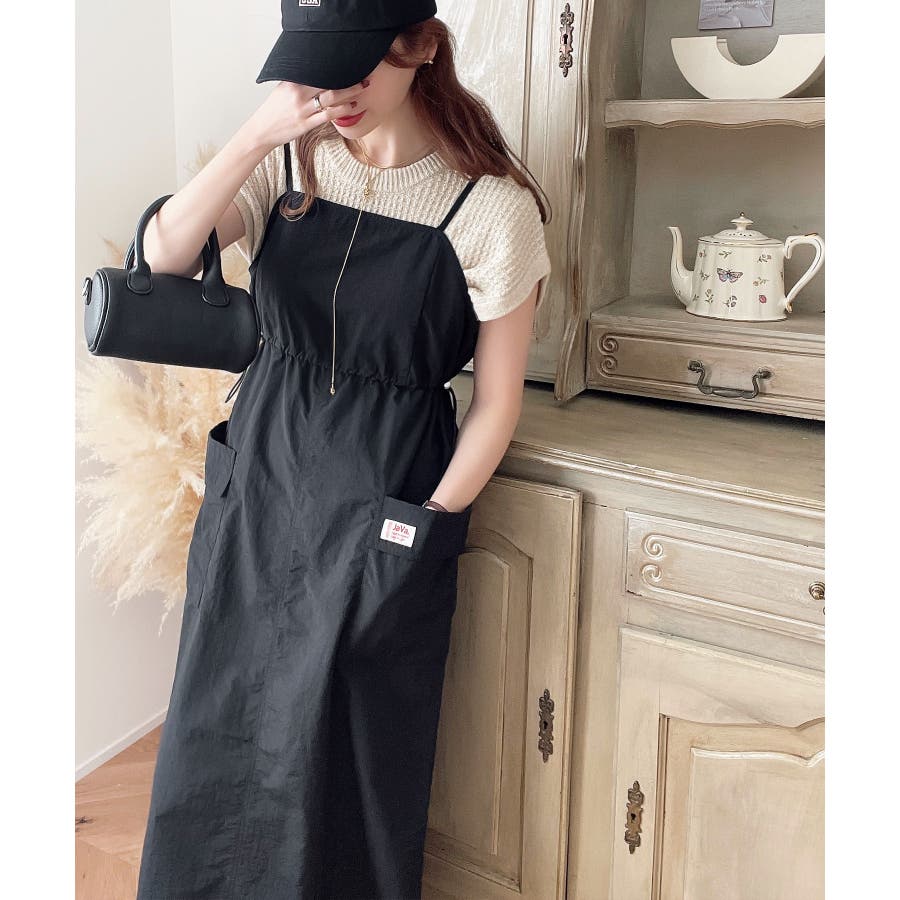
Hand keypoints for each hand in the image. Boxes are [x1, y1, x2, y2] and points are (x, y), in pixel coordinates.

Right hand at [243, 79, 369, 151]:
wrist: (262, 130)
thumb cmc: (273, 111)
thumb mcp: (282, 89)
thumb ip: (297, 81)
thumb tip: (313, 72)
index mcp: (292, 81)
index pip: (318, 70)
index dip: (335, 67)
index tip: (349, 63)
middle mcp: (298, 93)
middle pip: (328, 81)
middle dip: (347, 78)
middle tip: (362, 74)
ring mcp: (303, 109)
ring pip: (331, 97)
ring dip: (349, 92)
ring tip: (361, 88)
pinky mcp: (306, 124)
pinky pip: (327, 115)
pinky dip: (341, 110)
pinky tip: (351, 106)